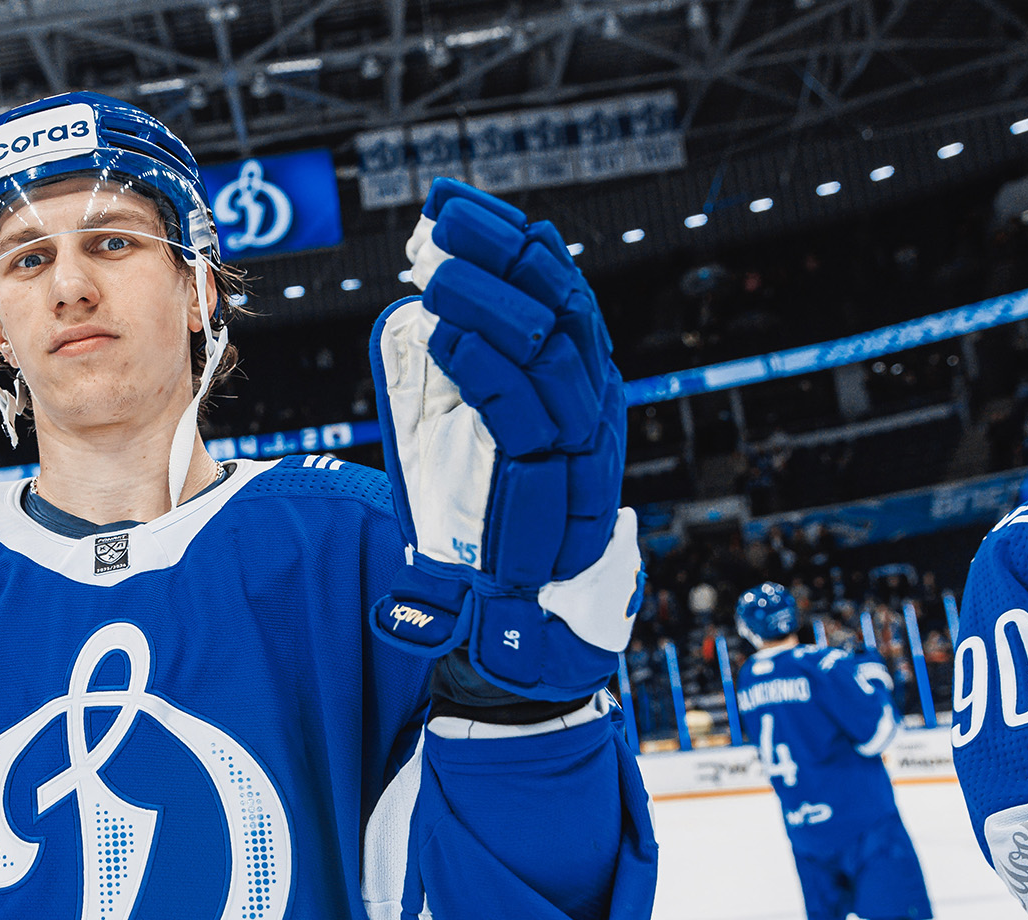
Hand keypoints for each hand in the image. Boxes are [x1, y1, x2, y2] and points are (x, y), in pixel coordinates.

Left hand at [368, 178, 641, 699]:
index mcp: (579, 376)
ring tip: (435, 275)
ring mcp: (581, 445)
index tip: (452, 202)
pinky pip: (527, 417)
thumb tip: (434, 283)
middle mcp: (594, 402)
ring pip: (551, 354)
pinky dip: (487, 371)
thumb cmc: (481, 507)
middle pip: (563, 306)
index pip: (557, 286)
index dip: (506, 238)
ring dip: (491, 305)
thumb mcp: (469, 415)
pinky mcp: (554, 487)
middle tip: (444, 220)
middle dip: (502, 254)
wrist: (504, 608)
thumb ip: (468, 357)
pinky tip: (447, 339)